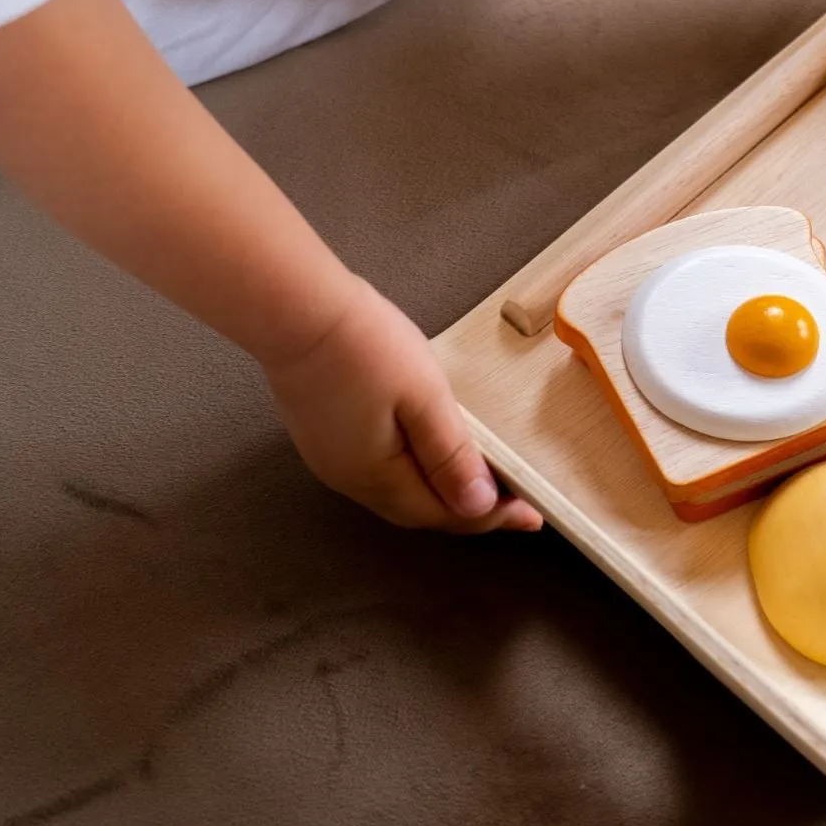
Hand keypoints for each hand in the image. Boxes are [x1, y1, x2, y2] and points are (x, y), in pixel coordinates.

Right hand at [262, 277, 542, 532]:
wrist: (294, 308)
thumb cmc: (363, 345)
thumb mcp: (424, 398)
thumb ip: (451, 454)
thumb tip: (477, 505)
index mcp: (377, 476)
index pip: (444, 514)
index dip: (491, 517)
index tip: (530, 514)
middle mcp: (349, 479)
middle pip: (419, 511)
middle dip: (467, 510)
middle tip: (512, 501)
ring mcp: (331, 460)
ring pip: (397, 493)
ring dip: (439, 492)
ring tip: (478, 481)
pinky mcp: (322, 436)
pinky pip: (378, 471)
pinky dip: (413, 473)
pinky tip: (430, 456)